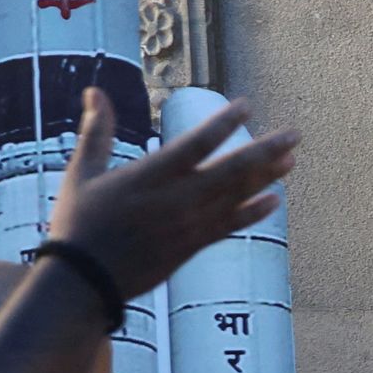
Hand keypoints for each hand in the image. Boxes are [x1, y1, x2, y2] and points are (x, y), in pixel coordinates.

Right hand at [44, 91, 295, 297]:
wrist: (84, 282)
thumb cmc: (78, 225)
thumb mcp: (83, 173)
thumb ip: (96, 131)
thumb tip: (94, 90)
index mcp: (149, 176)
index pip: (196, 143)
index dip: (224, 124)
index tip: (246, 106)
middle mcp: (176, 200)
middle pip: (231, 170)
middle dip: (266, 151)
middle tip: (294, 135)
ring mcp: (188, 225)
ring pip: (236, 197)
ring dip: (267, 178)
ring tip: (291, 160)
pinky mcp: (192, 247)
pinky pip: (230, 227)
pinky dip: (254, 213)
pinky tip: (274, 201)